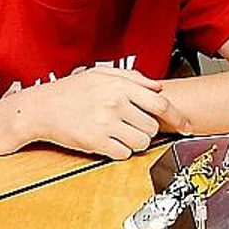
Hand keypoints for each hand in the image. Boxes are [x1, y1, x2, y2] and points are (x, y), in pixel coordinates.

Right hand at [0, 67, 178, 159]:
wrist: (41, 108)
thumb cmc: (70, 91)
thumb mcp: (101, 74)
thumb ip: (132, 78)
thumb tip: (158, 87)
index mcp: (120, 86)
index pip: (161, 104)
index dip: (179, 117)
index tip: (188, 126)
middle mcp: (116, 103)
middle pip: (153, 126)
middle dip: (147, 129)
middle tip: (132, 125)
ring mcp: (106, 123)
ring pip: (141, 142)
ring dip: (135, 141)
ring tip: (119, 133)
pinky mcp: (96, 142)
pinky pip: (124, 153)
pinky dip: (120, 151)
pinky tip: (108, 141)